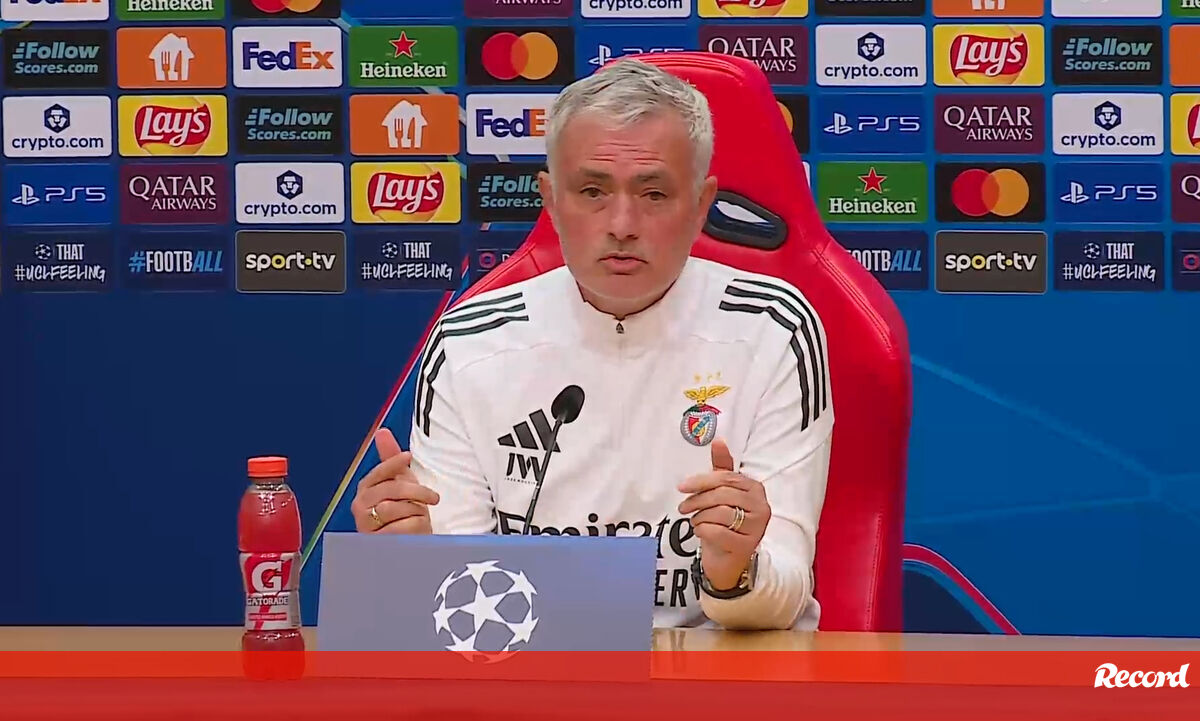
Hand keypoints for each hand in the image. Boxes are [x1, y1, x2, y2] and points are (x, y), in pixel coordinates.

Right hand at [351, 428, 439, 533]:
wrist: (406, 542)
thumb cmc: (402, 511)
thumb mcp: (400, 483)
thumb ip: (390, 459)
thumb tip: (382, 432)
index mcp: (366, 489)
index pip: (378, 472)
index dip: (392, 463)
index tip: (408, 457)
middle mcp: (361, 506)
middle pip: (392, 490)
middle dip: (417, 492)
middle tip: (434, 498)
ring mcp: (367, 525)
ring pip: (397, 508)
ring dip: (417, 512)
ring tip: (419, 517)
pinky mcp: (378, 543)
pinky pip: (404, 527)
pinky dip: (417, 527)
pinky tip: (416, 531)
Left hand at [677, 438, 769, 590]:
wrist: (729, 560)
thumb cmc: (726, 523)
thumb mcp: (723, 494)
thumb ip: (721, 468)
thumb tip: (718, 440)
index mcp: (755, 490)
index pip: (726, 478)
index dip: (702, 481)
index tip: (682, 487)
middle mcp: (761, 507)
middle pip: (722, 494)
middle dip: (698, 500)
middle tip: (683, 508)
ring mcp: (756, 528)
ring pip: (719, 513)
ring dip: (700, 518)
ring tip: (696, 522)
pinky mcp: (746, 546)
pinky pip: (716, 532)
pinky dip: (703, 531)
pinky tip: (702, 533)